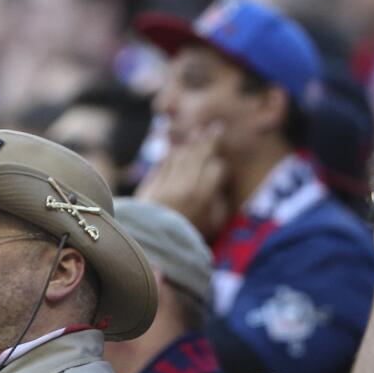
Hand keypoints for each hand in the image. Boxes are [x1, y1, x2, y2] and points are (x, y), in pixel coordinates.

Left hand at [136, 123, 229, 238]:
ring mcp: (167, 182)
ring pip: (181, 156)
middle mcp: (185, 185)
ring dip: (190, 143)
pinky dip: (171, 152)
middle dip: (209, 141)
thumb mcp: (211, 227)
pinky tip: (176, 146)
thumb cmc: (185, 238)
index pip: (216, 170)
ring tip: (198, 132)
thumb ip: (220, 207)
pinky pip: (163, 162)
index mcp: (203, 196)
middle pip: (199, 156)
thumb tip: (220, 190)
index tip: (223, 166)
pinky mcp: (151, 183)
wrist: (150, 245)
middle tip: (216, 128)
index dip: (221, 166)